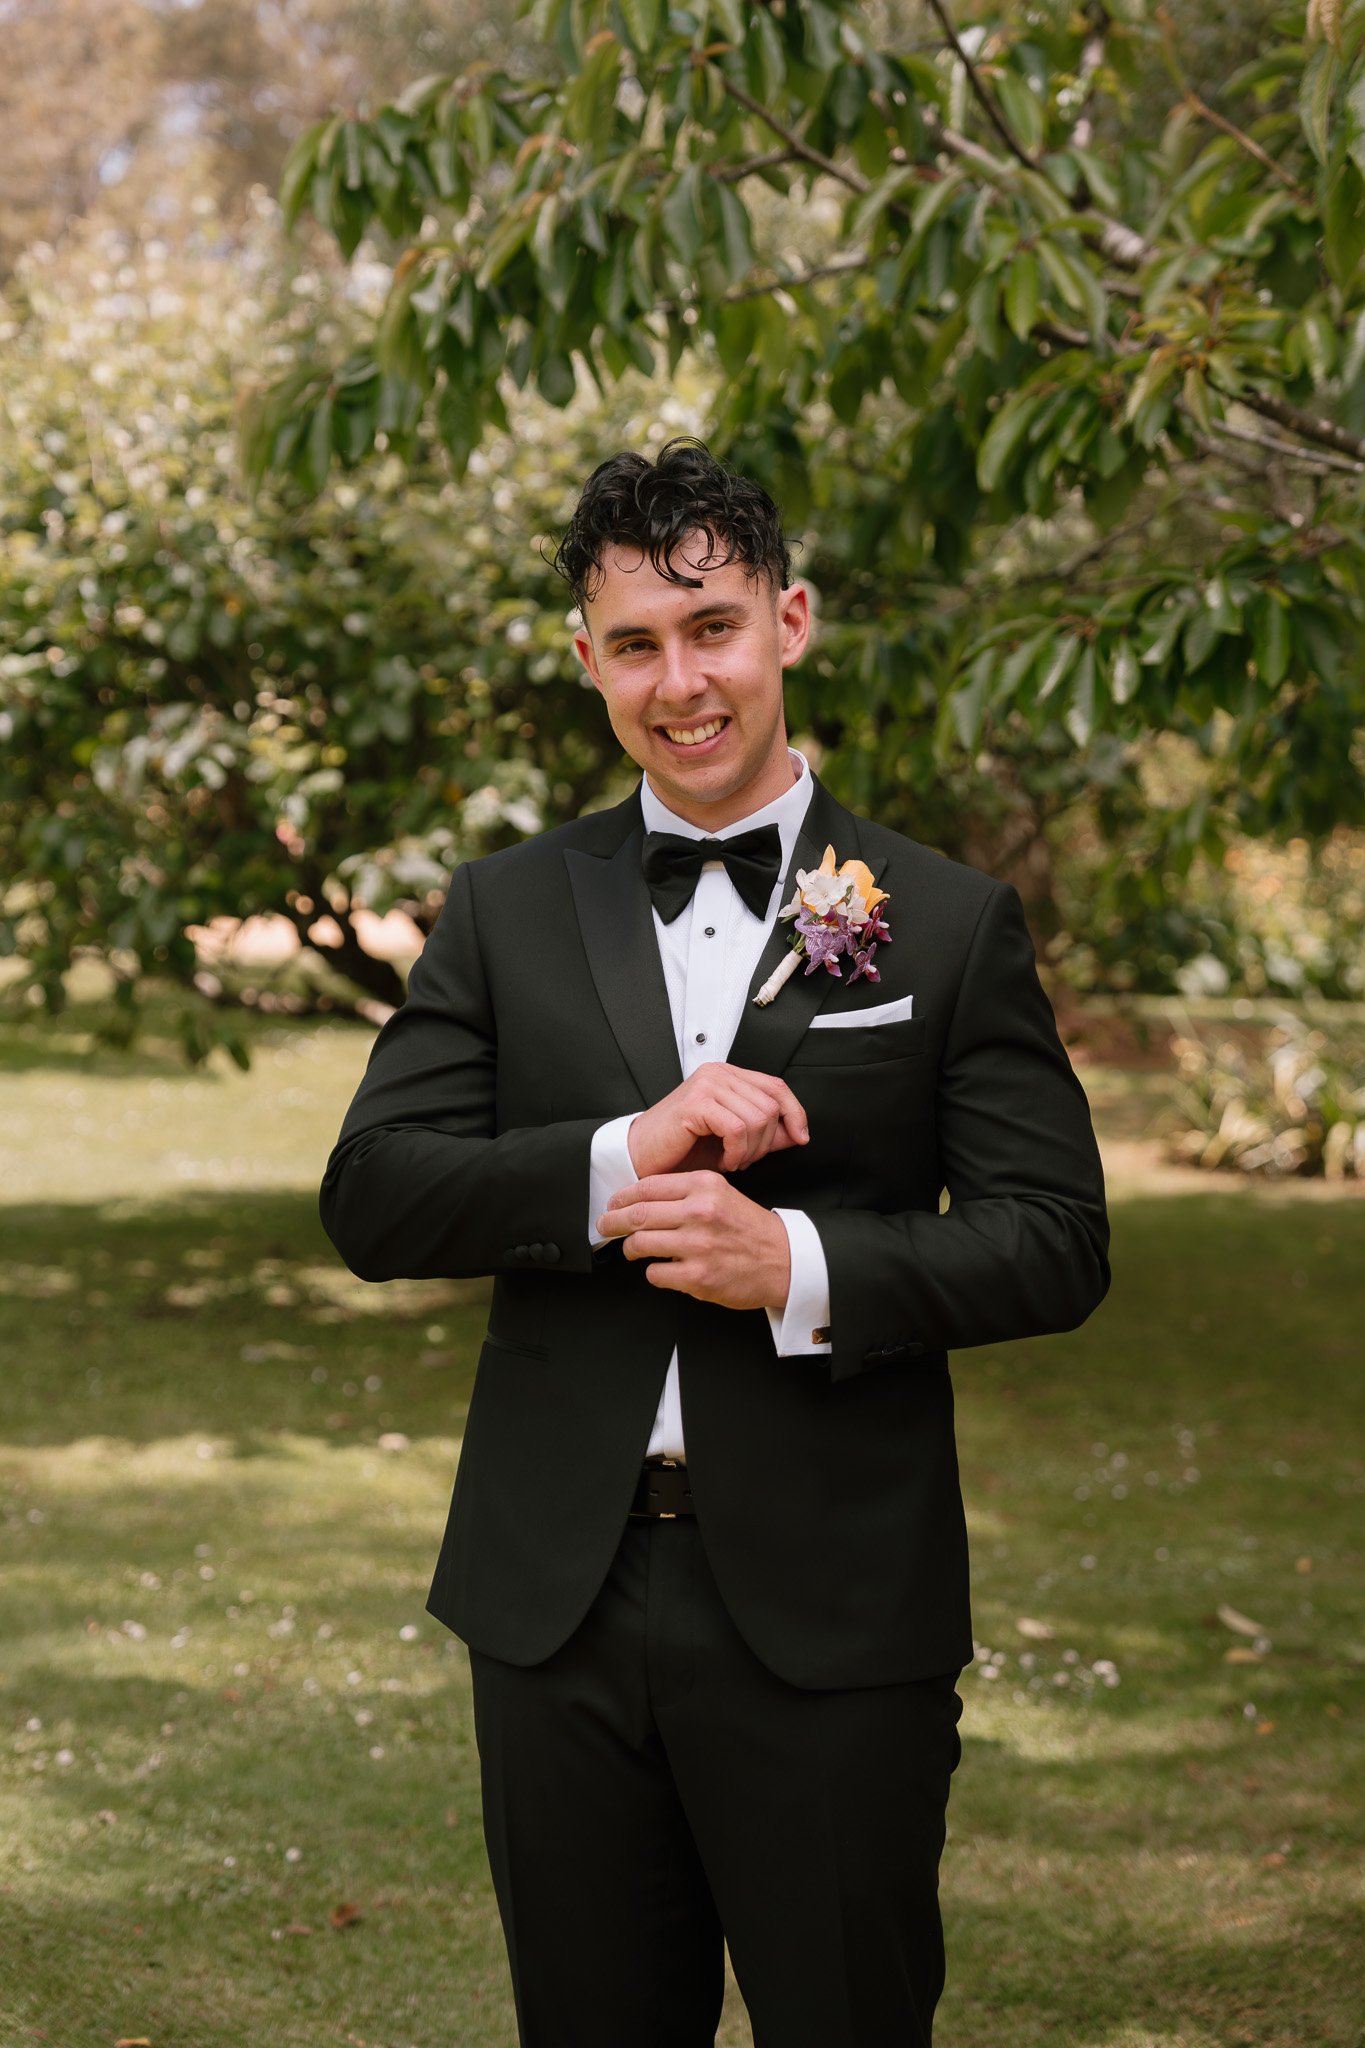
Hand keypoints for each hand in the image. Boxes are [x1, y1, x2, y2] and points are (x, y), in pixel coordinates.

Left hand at [595, 1172, 790, 1311]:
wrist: (785, 1261)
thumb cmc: (752, 1230)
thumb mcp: (723, 1195)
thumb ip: (687, 1193)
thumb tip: (642, 1199)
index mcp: (705, 1186)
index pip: (648, 1186)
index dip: (622, 1197)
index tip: (613, 1204)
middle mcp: (700, 1212)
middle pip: (637, 1214)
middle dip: (613, 1221)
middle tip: (605, 1225)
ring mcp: (698, 1245)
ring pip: (640, 1244)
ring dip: (630, 1249)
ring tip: (633, 1250)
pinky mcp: (698, 1276)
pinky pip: (656, 1273)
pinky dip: (654, 1272)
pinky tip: (664, 1269)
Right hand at [626, 1061, 808, 1178]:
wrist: (642, 1157)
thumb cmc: (681, 1149)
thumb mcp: (733, 1141)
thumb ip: (765, 1134)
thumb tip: (797, 1132)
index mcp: (727, 1076)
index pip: (776, 1086)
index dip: (795, 1112)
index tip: (801, 1137)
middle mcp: (718, 1073)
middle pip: (771, 1105)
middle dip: (767, 1142)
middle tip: (746, 1159)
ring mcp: (706, 1085)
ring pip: (757, 1118)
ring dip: (751, 1150)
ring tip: (734, 1161)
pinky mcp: (696, 1102)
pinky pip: (737, 1128)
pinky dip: (736, 1151)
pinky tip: (725, 1161)